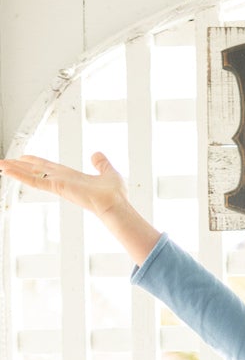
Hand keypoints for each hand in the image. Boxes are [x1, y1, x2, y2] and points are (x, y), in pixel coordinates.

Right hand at [0, 149, 128, 218]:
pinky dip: (20, 175)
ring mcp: (58, 185)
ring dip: (16, 170)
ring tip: (0, 165)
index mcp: (72, 177)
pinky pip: (35, 180)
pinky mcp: (57, 187)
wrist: (117, 205)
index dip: (36, 162)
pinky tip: (7, 170)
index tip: (25, 157)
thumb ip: (101, 163)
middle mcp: (62, 181)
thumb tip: (96, 154)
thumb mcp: (108, 172)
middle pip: (37, 170)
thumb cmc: (115, 195)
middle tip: (5, 162)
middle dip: (20, 166)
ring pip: (32, 175)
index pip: (49, 168)